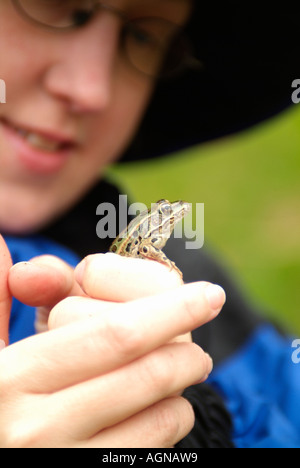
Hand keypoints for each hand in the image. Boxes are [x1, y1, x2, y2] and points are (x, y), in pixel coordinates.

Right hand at [0, 246, 224, 447]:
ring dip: (182, 390)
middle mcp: (35, 430)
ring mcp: (63, 464)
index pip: (114, 334)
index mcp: (10, 378)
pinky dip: (169, 423)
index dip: (173, 310)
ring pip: (159, 419)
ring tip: (180, 374)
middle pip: (147, 375)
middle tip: (198, 346)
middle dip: (188, 351)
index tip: (210, 294)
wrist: (2, 445)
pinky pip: (152, 452)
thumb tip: (22, 255)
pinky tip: (159, 410)